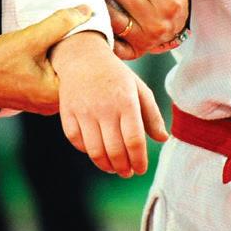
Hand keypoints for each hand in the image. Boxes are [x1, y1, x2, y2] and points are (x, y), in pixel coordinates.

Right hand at [0, 6, 91, 113]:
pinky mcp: (34, 100)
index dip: (89, 52)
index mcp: (56, 96)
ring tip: (62, 43)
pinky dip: (53, 68)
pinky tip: (48, 54)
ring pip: (63, 79)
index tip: (89, 36)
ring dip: (63, 61)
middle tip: (78, 35)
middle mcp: (52, 107)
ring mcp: (42, 106)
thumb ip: (61, 22)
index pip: (86, 73)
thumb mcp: (33, 37)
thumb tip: (86, 10)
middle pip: (77, 78)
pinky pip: (52, 82)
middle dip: (77, 56)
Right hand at [50, 32, 169, 175]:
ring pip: (95, 151)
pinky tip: (97, 153)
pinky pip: (77, 141)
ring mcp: (83, 111)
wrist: (83, 57)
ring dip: (106, 166)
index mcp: (126, 101)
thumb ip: (152, 115)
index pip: (134, 140)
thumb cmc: (116, 76)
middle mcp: (104, 107)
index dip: (139, 160)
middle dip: (124, 168)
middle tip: (128, 172)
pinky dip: (87, 152)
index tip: (141, 169)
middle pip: (115, 150)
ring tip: (114, 168)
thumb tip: (163, 139)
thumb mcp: (140, 89)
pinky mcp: (67, 113)